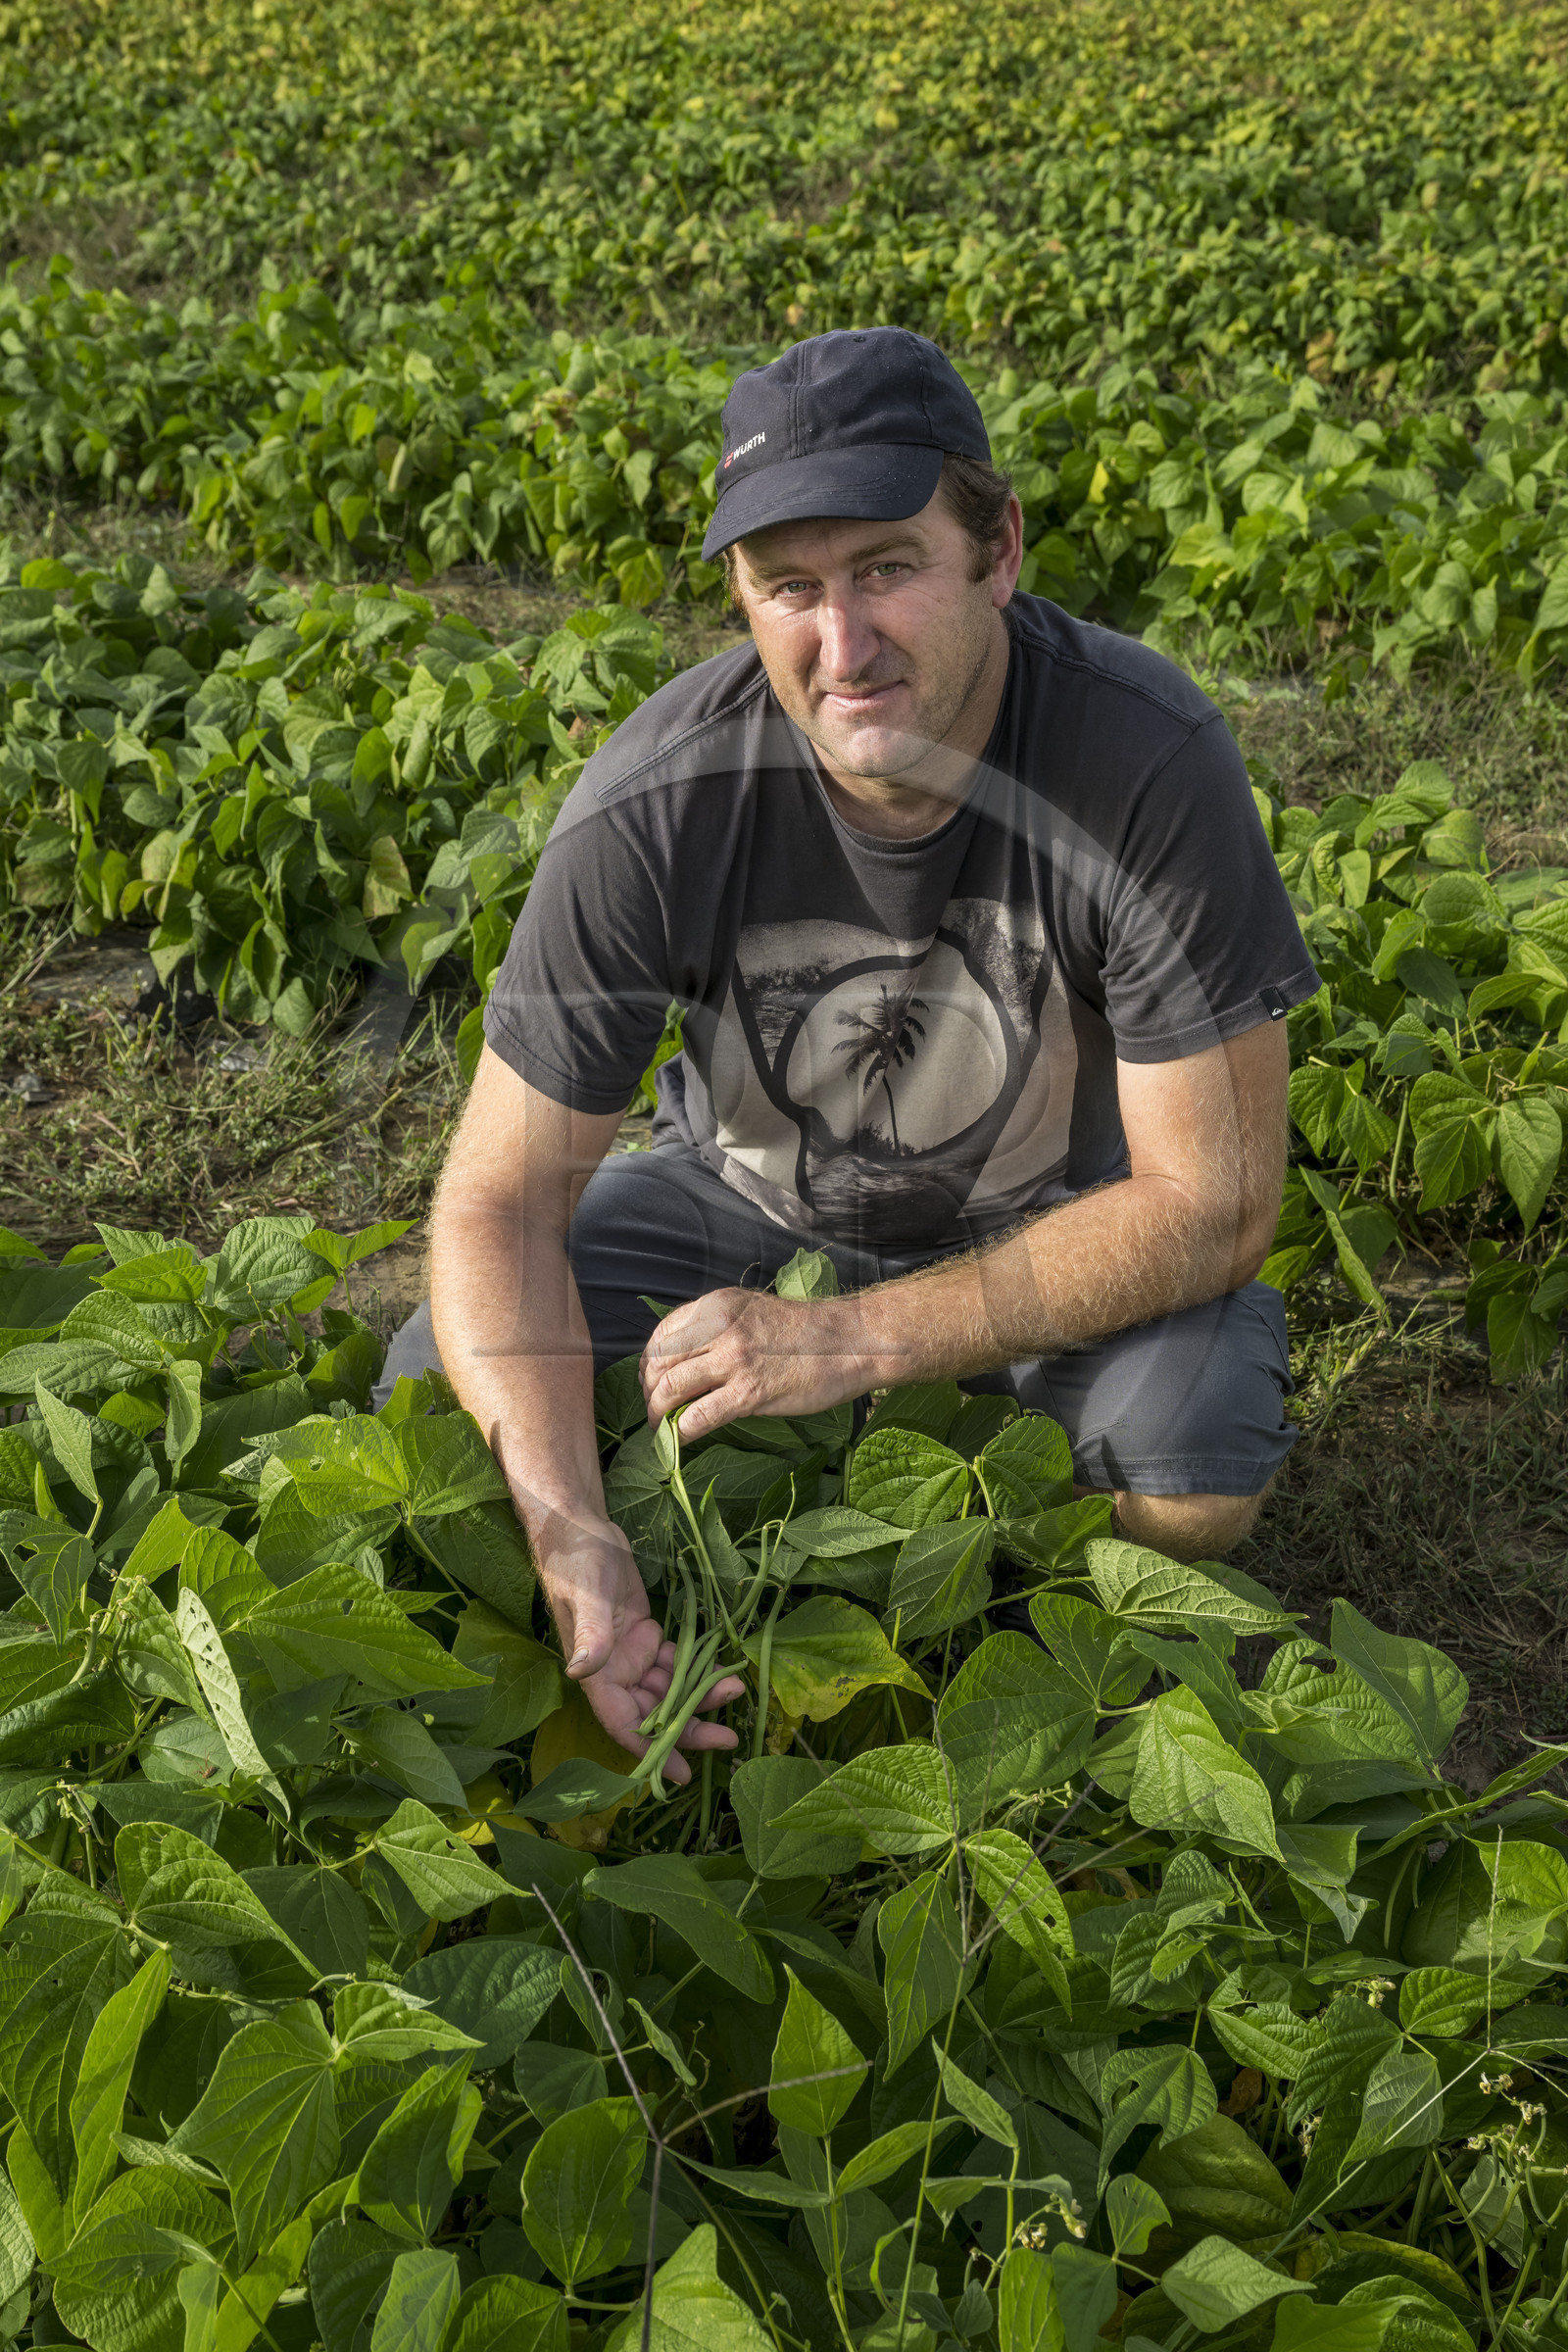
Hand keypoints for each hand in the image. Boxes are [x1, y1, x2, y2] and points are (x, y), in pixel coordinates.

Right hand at [533, 1508, 742, 1782]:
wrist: (580, 1526)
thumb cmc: (576, 1560)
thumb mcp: (585, 1595)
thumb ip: (590, 1635)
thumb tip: (581, 1671)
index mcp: (595, 1672)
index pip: (623, 1723)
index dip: (650, 1750)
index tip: (680, 1773)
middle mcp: (613, 1671)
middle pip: (653, 1714)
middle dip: (687, 1728)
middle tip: (727, 1739)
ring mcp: (631, 1654)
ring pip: (668, 1690)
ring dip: (699, 1695)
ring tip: (734, 1689)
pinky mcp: (645, 1635)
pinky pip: (674, 1662)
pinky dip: (696, 1668)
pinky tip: (721, 1667)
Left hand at [640, 1287, 875, 1443]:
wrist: (852, 1342)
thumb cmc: (806, 1333)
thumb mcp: (752, 1313)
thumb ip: (718, 1329)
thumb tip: (687, 1360)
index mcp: (717, 1307)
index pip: (661, 1335)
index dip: (649, 1364)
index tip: (653, 1382)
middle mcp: (719, 1329)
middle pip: (658, 1363)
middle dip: (649, 1391)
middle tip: (655, 1410)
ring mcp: (733, 1360)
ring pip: (669, 1389)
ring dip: (658, 1414)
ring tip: (662, 1428)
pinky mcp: (749, 1393)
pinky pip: (697, 1417)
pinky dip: (681, 1433)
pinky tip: (682, 1441)